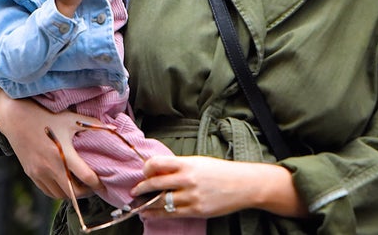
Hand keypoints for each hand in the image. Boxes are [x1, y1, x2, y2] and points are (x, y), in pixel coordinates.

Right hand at [0, 88, 100, 198]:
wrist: (17, 119)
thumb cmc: (47, 117)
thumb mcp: (71, 118)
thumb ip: (93, 124)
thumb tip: (114, 128)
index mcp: (64, 154)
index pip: (85, 177)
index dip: (97, 183)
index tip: (104, 184)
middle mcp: (51, 167)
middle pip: (73, 192)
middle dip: (86, 192)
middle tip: (93, 186)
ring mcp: (39, 173)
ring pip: (60, 194)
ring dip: (72, 194)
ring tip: (80, 186)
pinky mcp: (31, 174)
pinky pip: (47, 191)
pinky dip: (58, 191)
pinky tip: (65, 183)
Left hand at [131, 155, 307, 219]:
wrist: (243, 184)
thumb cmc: (221, 171)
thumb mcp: (200, 162)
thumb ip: (180, 167)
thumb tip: (159, 172)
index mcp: (188, 163)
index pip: (158, 163)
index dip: (147, 169)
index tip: (144, 173)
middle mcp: (188, 179)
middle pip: (155, 184)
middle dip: (141, 189)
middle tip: (134, 192)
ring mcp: (192, 196)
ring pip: (161, 202)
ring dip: (147, 205)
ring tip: (139, 206)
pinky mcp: (197, 210)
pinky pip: (172, 213)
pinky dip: (158, 214)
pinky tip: (150, 214)